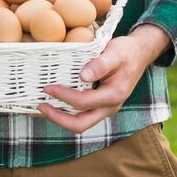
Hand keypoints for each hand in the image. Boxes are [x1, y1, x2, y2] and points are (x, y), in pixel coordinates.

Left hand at [37, 24, 170, 132]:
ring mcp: (103, 108)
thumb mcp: (115, 52)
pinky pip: (80, 115)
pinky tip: (50, 104)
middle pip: (81, 125)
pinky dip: (64, 112)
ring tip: (38, 109)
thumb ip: (100, 64)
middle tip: (39, 107)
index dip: (63, 96)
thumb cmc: (126, 51)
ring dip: (58, 118)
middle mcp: (109, 107)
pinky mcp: (98, 105)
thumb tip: (83, 76)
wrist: (138, 54)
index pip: (84, 102)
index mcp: (114, 95)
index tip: (48, 87)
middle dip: (57, 118)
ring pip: (79, 123)